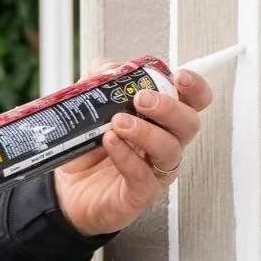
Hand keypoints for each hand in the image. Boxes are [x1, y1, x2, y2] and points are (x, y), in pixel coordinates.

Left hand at [53, 63, 214, 237]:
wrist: (65, 188)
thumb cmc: (87, 149)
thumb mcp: (90, 107)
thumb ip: (101, 82)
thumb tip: (109, 66)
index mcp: (160, 120)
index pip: (192, 102)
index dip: (195, 88)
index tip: (179, 76)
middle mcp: (164, 144)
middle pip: (189, 124)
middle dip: (169, 108)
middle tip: (142, 99)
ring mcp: (155, 171)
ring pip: (169, 150)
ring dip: (146, 132)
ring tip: (118, 122)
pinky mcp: (139, 193)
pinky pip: (142, 176)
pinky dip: (126, 156)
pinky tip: (110, 142)